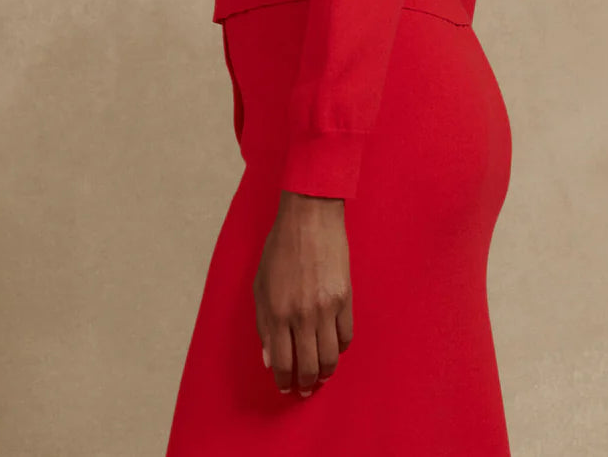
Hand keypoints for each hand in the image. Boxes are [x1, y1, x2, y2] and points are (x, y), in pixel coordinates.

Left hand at [253, 189, 352, 397]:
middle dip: (306, 384)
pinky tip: (333, 349)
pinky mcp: (346, 298)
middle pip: (309, 366)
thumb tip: (268, 358)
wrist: (310, 217)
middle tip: (305, 389)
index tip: (285, 387)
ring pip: (331, 357)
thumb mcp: (260, 284)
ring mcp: (327, 308)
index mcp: (278, 312)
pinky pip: (347, 336)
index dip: (283, 380)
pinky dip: (340, 349)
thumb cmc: (280, 247)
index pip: (281, 362)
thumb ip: (264, 323)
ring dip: (326, 373)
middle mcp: (303, 315)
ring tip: (321, 376)